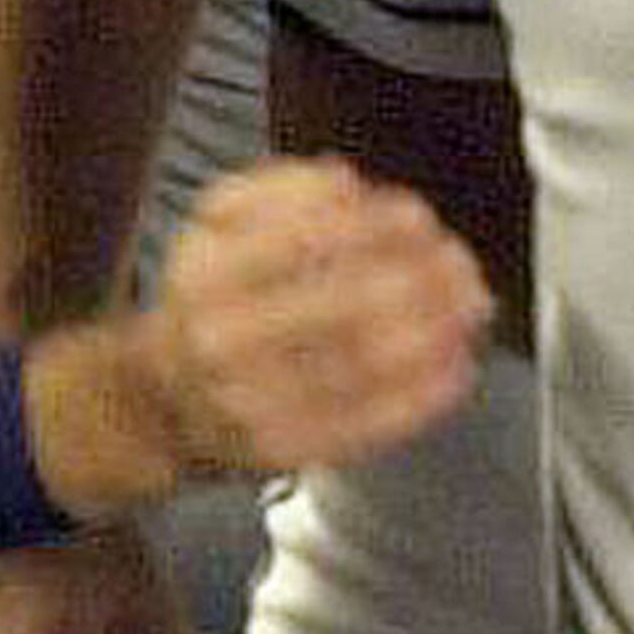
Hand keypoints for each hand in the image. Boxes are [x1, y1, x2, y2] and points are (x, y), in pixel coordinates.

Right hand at [143, 157, 492, 482]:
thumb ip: (279, 188)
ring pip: (365, 365)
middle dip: (422, 279)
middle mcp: (223, 340)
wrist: (163, 400)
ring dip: (436, 333)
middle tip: (460, 264)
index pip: (305, 239)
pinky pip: (366, 424)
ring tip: (469, 308)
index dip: (376, 226)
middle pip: (347, 303)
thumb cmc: (212, 299)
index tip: (420, 217)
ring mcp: (252, 401)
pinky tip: (456, 368)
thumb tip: (345, 183)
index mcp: (206, 272)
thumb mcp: (217, 224)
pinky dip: (424, 396)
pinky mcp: (282, 450)